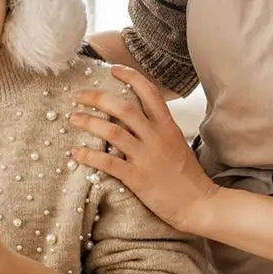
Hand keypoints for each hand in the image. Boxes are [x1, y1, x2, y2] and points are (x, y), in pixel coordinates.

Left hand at [69, 64, 217, 231]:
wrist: (199, 204)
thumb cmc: (185, 175)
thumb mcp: (176, 143)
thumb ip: (157, 128)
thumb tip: (134, 117)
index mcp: (168, 126)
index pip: (150, 92)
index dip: (131, 77)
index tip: (113, 69)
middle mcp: (156, 137)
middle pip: (123, 108)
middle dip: (97, 98)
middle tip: (77, 95)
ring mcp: (146, 156)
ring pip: (112, 131)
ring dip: (89, 122)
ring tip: (73, 118)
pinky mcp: (137, 177)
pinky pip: (108, 162)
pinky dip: (89, 155)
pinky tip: (76, 152)